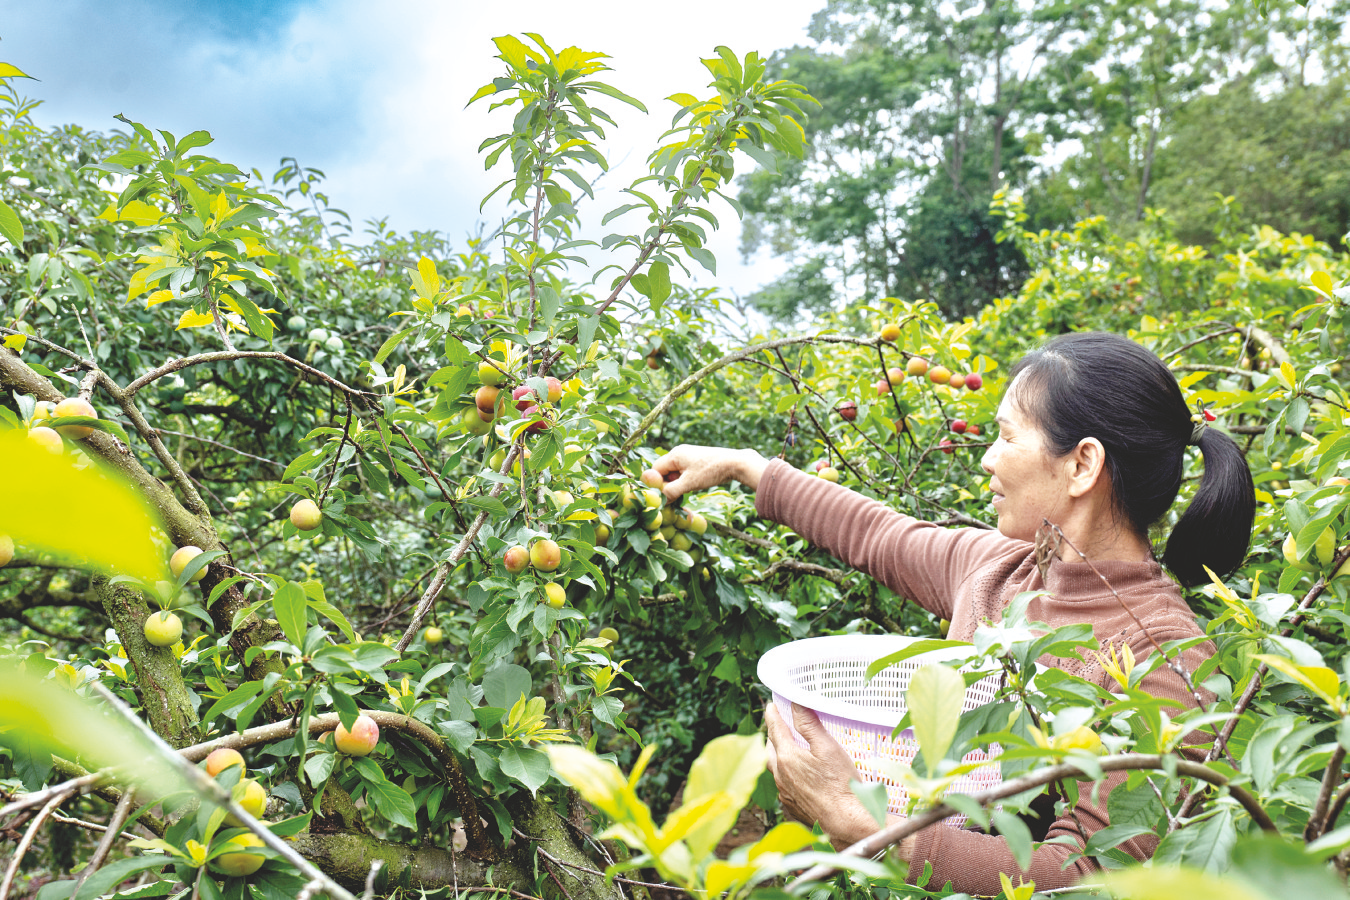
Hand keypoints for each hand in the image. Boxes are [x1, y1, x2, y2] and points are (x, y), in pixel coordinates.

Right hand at [653, 445, 767, 501]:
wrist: (735, 463)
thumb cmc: (711, 471)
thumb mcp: (689, 484)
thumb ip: (671, 491)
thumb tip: (659, 500)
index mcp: (674, 454)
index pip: (655, 470)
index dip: (657, 484)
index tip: (663, 495)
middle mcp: (679, 452)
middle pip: (664, 471)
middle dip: (667, 484)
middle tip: (674, 496)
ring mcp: (688, 455)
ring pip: (674, 472)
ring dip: (677, 484)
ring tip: (685, 491)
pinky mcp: (696, 460)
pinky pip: (683, 471)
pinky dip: (684, 480)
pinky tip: (692, 487)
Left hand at [764, 702, 879, 849]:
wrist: (846, 822)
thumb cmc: (840, 784)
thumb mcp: (827, 747)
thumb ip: (809, 724)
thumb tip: (796, 703)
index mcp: (787, 757)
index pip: (775, 729)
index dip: (773, 714)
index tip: (772, 705)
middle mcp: (780, 775)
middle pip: (769, 748)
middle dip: (772, 734)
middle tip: (779, 724)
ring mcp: (785, 792)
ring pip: (774, 768)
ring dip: (777, 755)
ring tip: (785, 747)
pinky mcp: (792, 806)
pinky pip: (783, 784)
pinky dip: (785, 773)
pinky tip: (796, 774)